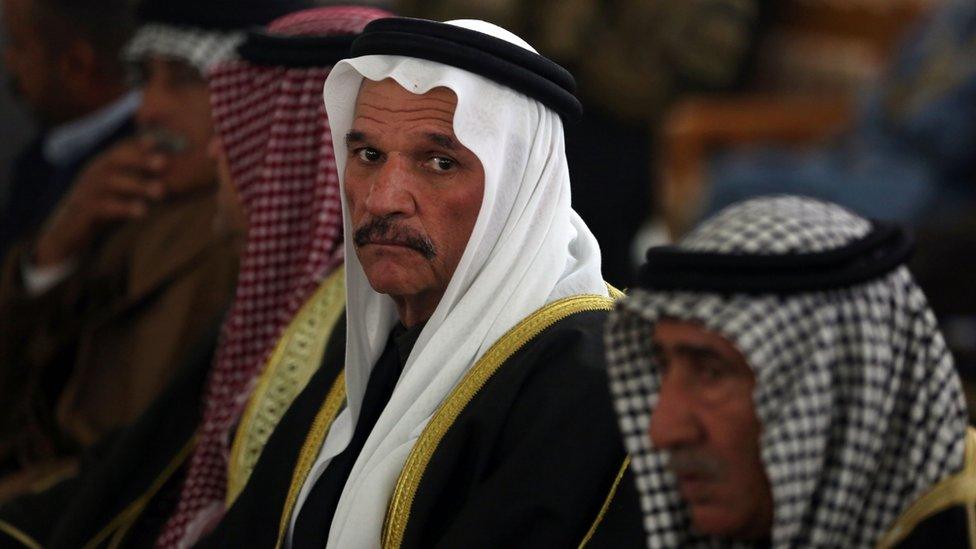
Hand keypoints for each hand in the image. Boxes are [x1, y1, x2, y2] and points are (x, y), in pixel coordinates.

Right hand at [33, 137, 167, 266]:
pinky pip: (105, 207)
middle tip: (164, 162)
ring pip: (112, 183)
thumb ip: (140, 175)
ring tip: (161, 191)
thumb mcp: (121, 188)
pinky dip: (124, 208)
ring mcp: (88, 191)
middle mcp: (95, 173)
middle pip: (116, 160)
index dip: (140, 143)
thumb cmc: (104, 205)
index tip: (160, 140)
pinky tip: (142, 212)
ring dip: (138, 185)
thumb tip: (171, 165)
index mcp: (105, 164)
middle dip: (140, 159)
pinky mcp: (85, 211)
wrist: (70, 231)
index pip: (122, 148)